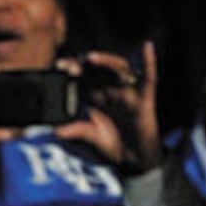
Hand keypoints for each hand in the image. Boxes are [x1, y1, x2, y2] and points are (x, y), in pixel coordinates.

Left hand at [54, 42, 161, 173]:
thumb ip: (75, 131)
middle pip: (99, 68)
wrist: (133, 159)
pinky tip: (147, 47)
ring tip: (90, 58)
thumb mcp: (91, 135)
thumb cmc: (112, 143)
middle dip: (85, 63)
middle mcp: (112, 88)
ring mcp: (129, 91)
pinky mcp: (145, 97)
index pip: (84, 75)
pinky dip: (149, 62)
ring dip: (105, 61)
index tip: (58, 66)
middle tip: (70, 64)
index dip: (73, 68)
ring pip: (119, 68)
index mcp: (97, 94)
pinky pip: (149, 76)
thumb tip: (56, 131)